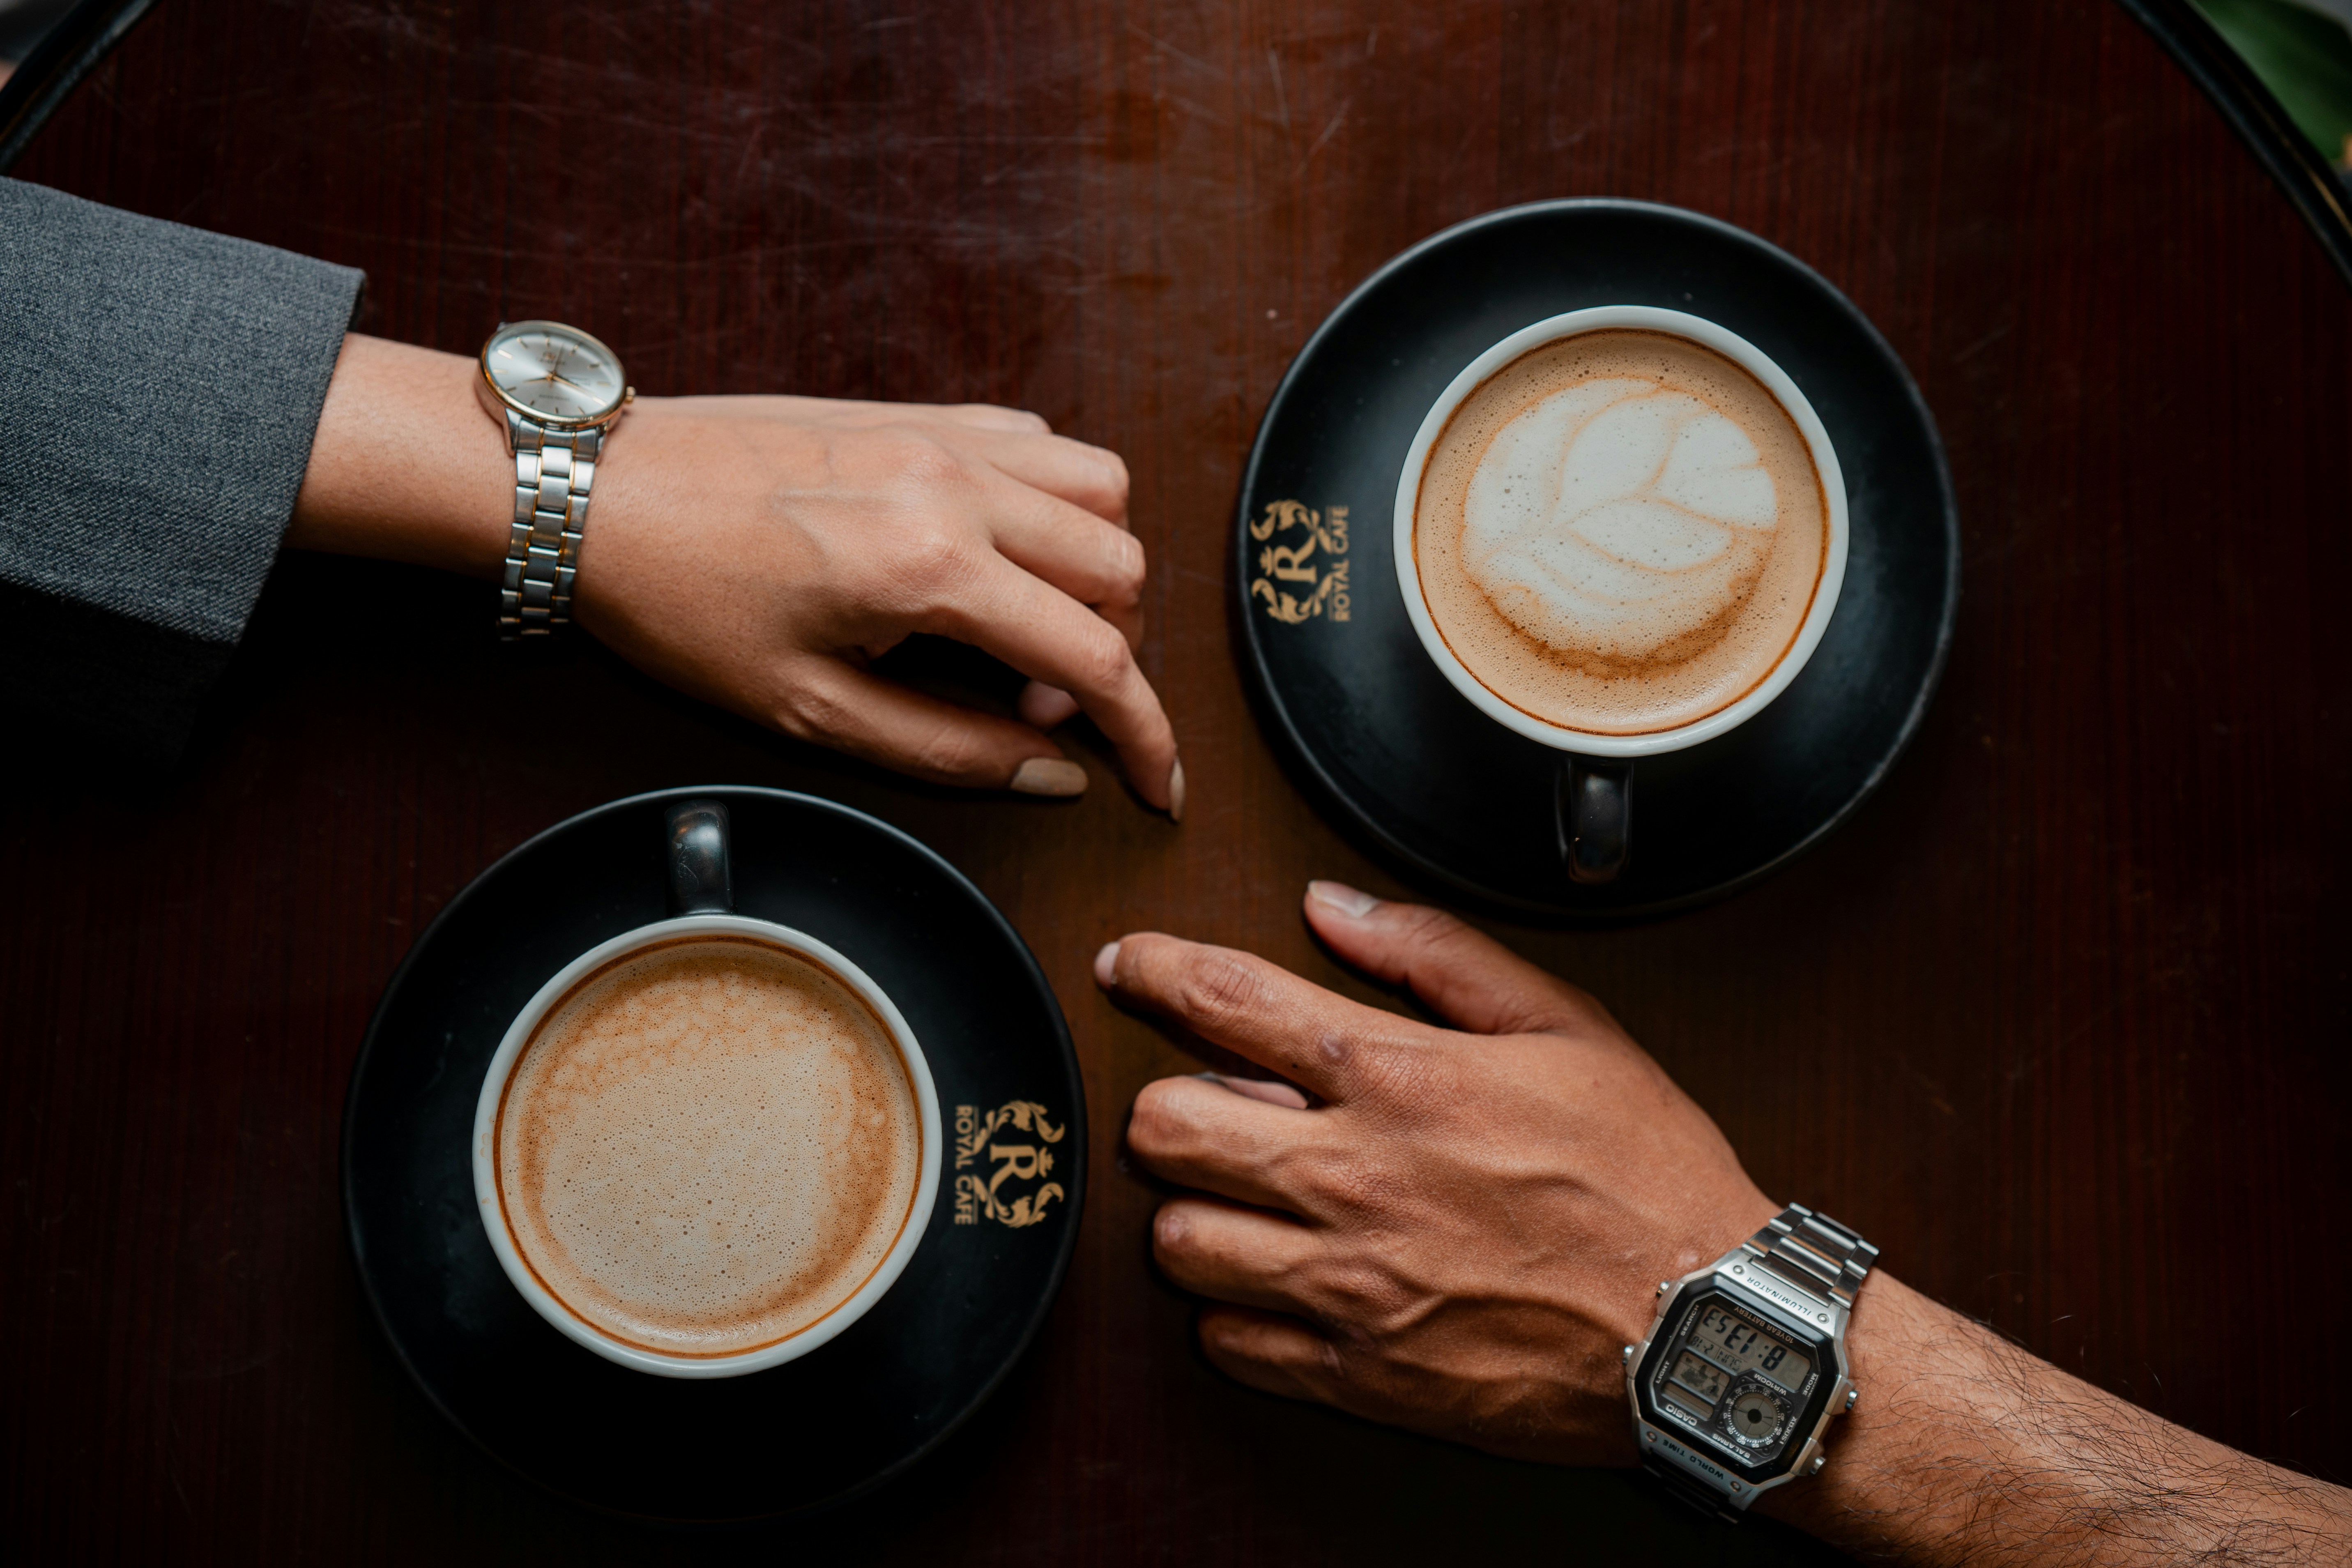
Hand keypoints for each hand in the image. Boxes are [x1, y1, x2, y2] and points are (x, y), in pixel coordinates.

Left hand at [288, 335, 1180, 810]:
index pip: (1099, 658)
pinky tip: (997, 552)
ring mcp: (944, 435)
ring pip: (1102, 491)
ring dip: (1097, 568)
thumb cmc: (683, 603)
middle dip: (1110, 655)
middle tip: (1033, 706)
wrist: (596, 489)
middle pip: (1120, 570)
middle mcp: (959, 486)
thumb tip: (1054, 773)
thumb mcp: (809, 711)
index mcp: (932, 568)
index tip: (1162, 786)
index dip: (1148, 735)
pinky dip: (1055, 503)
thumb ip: (947, 748)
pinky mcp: (919, 411)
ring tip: (1028, 623)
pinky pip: (1042, 444)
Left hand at [1098, 880, 1773, 1463]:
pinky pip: (1226, 1343)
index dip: (1151, 967)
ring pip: (1176, 1240)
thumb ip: (1435, 953)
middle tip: (1206, 1105)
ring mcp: (1348, 1284)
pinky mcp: (1358, 1376)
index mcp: (1398, 1078)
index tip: (1128, 962)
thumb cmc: (1646, 1175)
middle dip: (1164, 1104)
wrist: (1704, 1328)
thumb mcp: (1566, 1026)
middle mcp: (1353, 1179)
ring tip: (1246, 1199)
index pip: (1222, 998)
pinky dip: (1233, 1312)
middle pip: (1162, 1126)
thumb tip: (1332, 906)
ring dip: (1194, 1209)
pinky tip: (1280, 1283)